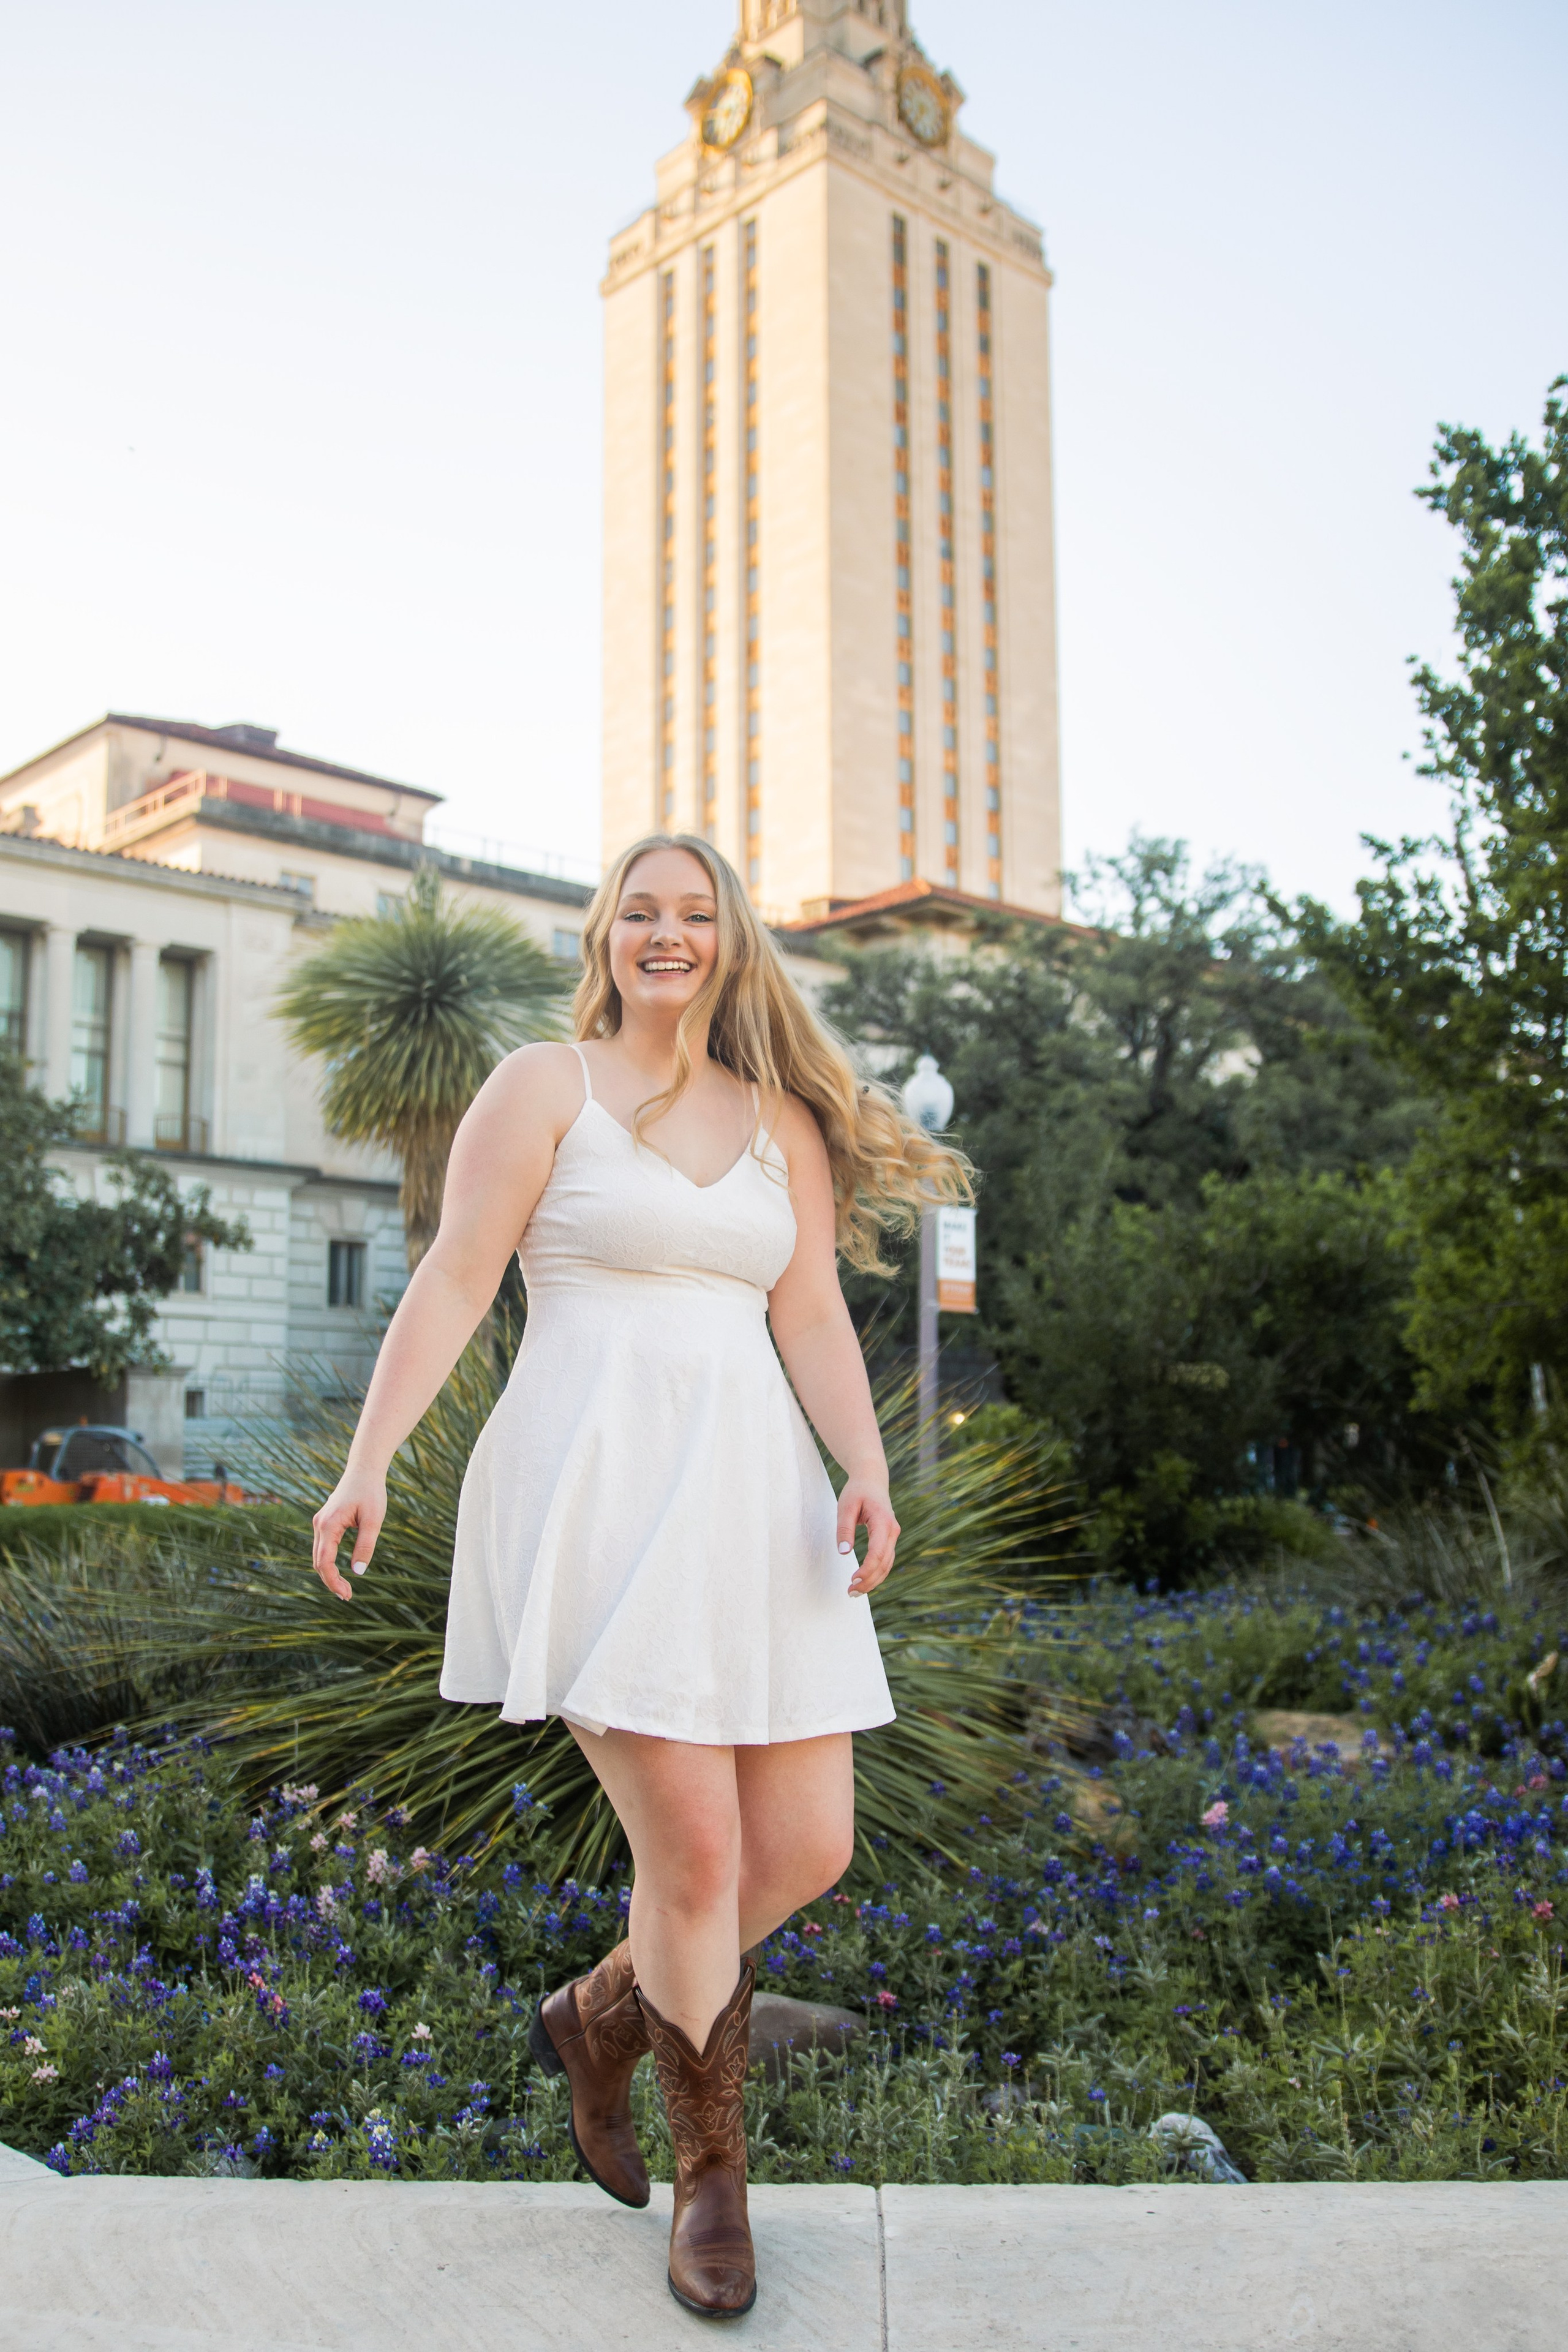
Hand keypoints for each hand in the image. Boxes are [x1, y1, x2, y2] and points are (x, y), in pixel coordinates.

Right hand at [311, 1469, 386, 1599]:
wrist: (364, 1470)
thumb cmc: (371, 1492)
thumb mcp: (373, 1520)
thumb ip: (365, 1546)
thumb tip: (358, 1572)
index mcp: (329, 1524)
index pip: (324, 1561)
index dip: (333, 1581)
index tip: (346, 1595)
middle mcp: (319, 1524)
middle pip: (318, 1561)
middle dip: (330, 1581)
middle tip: (348, 1596)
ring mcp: (320, 1522)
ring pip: (318, 1556)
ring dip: (329, 1573)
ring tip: (346, 1588)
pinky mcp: (325, 1522)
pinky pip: (322, 1548)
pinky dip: (328, 1562)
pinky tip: (340, 1572)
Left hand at [836, 1472, 898, 1595]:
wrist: (872, 1480)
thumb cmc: (857, 1492)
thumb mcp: (845, 1507)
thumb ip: (844, 1529)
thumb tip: (843, 1552)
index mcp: (883, 1522)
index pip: (878, 1553)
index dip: (867, 1570)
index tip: (853, 1580)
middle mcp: (892, 1531)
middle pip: (884, 1563)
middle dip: (869, 1581)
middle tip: (850, 1592)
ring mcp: (893, 1535)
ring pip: (887, 1565)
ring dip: (873, 1581)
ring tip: (854, 1592)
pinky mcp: (889, 1539)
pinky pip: (885, 1560)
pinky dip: (876, 1573)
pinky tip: (863, 1582)